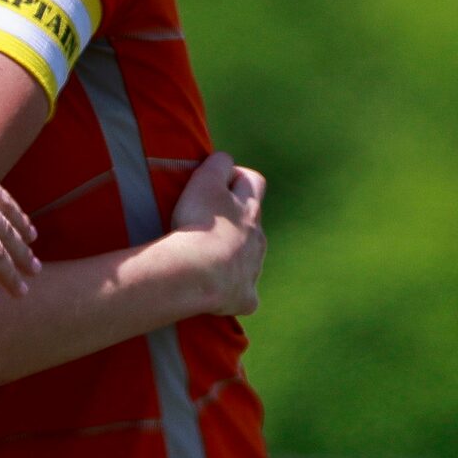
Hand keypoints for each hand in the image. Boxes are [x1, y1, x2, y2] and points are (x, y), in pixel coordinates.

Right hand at [169, 152, 267, 317]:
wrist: (199, 272)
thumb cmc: (200, 223)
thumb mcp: (205, 181)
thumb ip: (218, 164)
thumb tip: (225, 160)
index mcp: (249, 209)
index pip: (253, 182)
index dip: (237, 177)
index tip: (218, 182)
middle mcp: (258, 238)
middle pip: (253, 223)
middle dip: (235, 221)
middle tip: (206, 223)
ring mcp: (254, 269)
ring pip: (249, 259)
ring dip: (232, 256)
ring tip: (205, 259)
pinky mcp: (246, 297)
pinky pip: (244, 295)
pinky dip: (233, 293)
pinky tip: (215, 294)